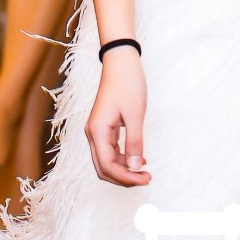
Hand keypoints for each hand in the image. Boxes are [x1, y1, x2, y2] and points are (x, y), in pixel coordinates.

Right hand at [86, 48, 150, 185]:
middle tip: (146, 179)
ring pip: (107, 161)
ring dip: (124, 169)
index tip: (145, 179)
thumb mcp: (135, 115)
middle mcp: (93, 133)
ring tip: (145, 172)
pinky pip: (111, 150)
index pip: (108, 166)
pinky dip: (123, 158)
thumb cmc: (128, 84)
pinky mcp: (104, 126)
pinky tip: (140, 159)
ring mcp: (97, 130)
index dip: (126, 178)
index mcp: (97, 131)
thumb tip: (136, 168)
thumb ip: (135, 143)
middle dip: (124, 177)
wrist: (121, 61)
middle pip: (104, 168)